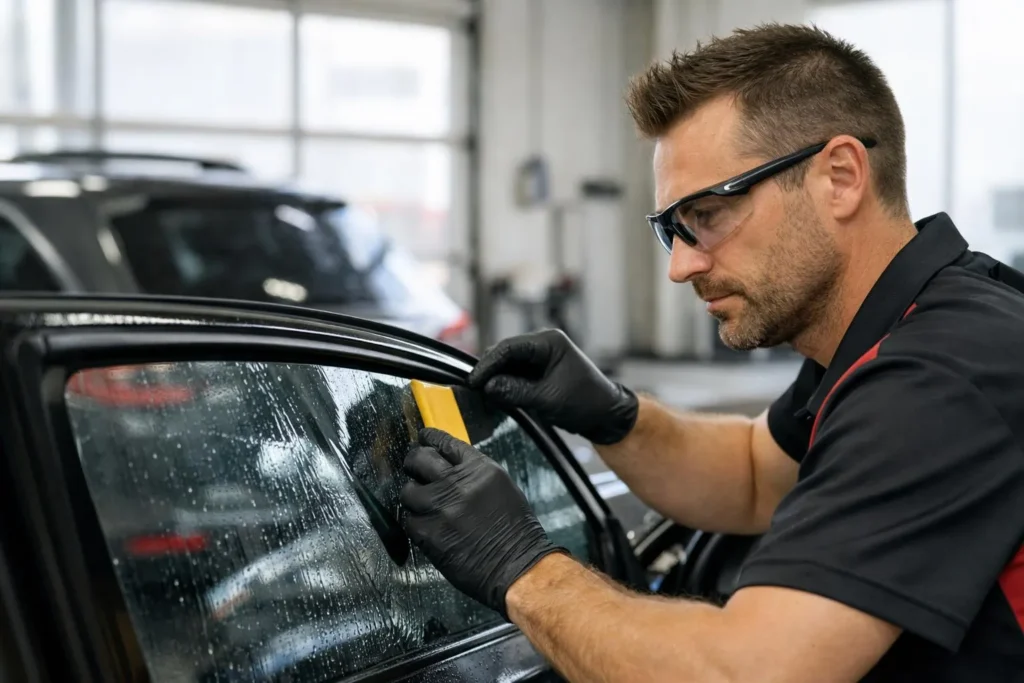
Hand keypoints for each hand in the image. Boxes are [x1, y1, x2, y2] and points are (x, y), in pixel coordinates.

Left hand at [400, 428, 565, 617]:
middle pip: (419, 459)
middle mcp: (457, 483)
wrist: (517, 566)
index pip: (444, 443)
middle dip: (413, 462)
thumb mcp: (500, 487)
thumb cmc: (516, 531)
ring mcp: (440, 508)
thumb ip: (474, 472)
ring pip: (408, 490)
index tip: (423, 439)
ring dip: (413, 496)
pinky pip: (407, 519)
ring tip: (422, 504)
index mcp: (479, 469)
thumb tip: (450, 465)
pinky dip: (413, 521)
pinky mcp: (428, 533)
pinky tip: (425, 525)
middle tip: (413, 468)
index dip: (429, 439)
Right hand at [467, 329, 638, 444]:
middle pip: (506, 353)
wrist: (606, 416)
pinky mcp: (540, 372)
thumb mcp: (547, 398)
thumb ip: (515, 391)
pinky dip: (505, 384)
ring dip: (497, 378)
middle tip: (475, 388)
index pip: (509, 347)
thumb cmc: (586, 402)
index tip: (475, 380)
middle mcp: (544, 345)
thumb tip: (488, 387)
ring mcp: (542, 358)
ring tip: (484, 393)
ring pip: (509, 364)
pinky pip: (516, 374)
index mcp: (550, 342)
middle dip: (490, 370)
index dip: (488, 364)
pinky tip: (497, 395)